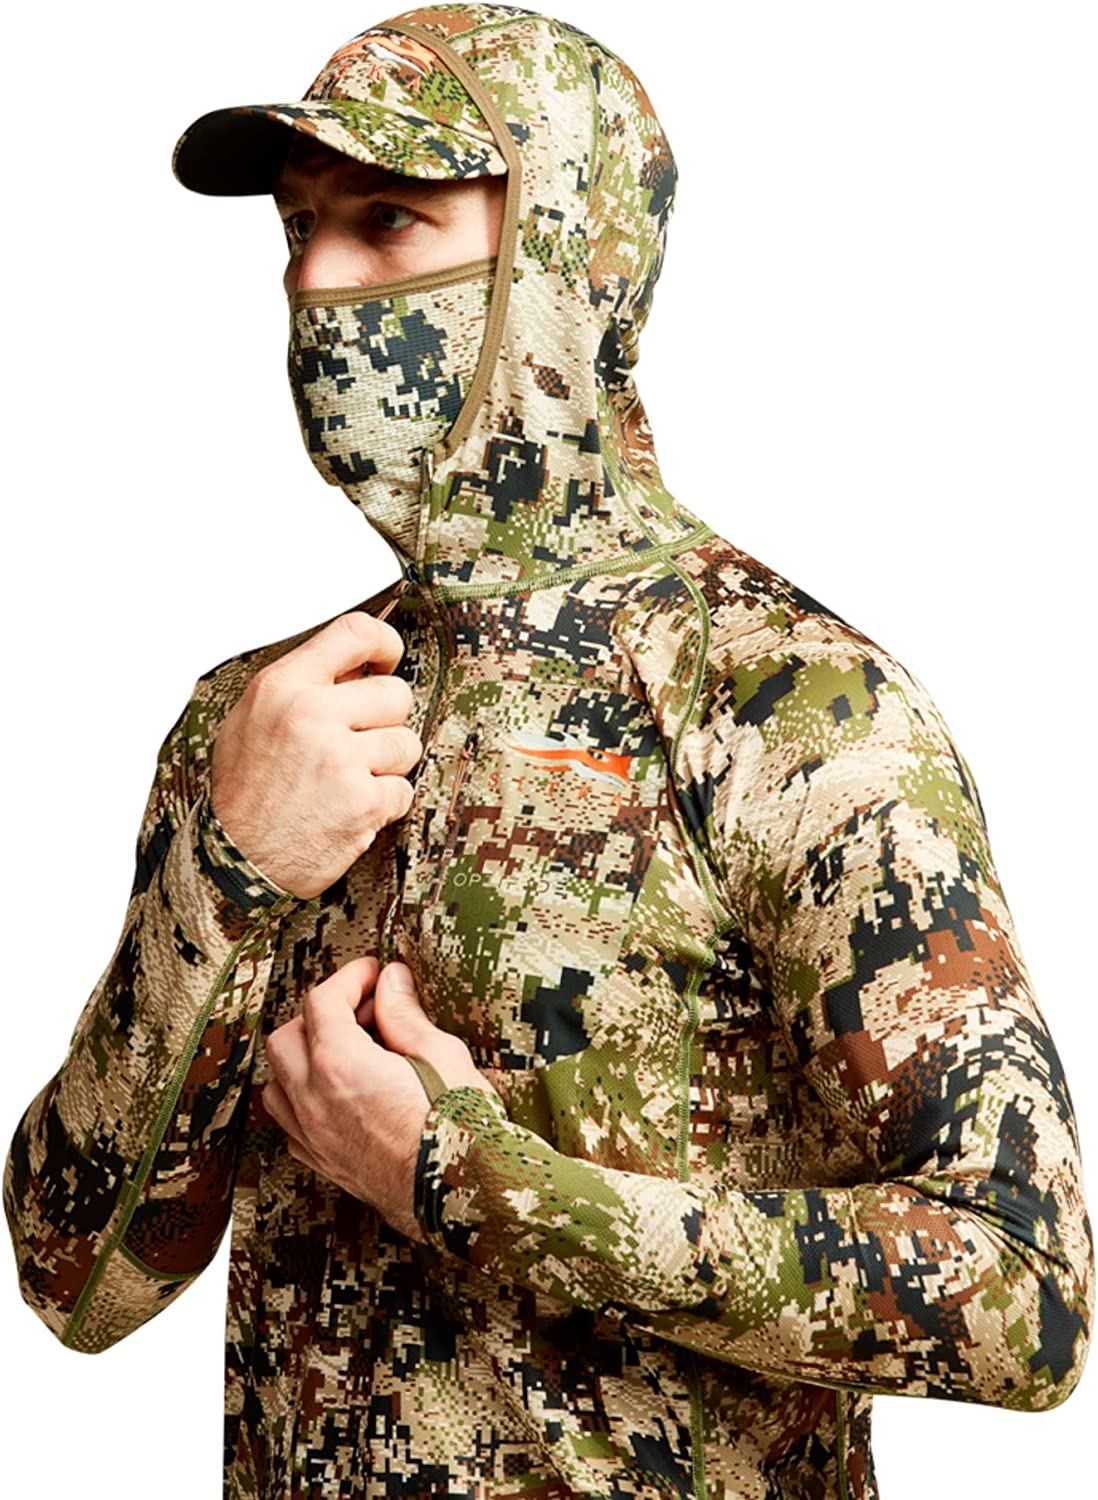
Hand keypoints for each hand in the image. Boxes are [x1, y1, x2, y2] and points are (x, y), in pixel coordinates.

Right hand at [209, 610, 422, 899]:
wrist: (234, 862)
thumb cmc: (244, 791)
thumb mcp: (251, 719)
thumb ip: (302, 686)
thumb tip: (358, 664)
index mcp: (282, 686)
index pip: (355, 632)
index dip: (384, 644)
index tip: (387, 660)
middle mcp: (311, 715)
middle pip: (396, 693)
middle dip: (385, 721)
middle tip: (357, 745)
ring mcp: (340, 759)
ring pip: (407, 743)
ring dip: (386, 766)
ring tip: (347, 782)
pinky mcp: (363, 802)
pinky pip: (403, 790)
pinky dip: (384, 805)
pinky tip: (349, 811)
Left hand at [261, 956, 502, 1240]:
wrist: (463, 1200)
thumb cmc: (459, 1130)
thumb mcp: (442, 1056)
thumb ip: (406, 1016)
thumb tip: (391, 983)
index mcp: (341, 1066)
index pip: (323, 1001)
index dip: (350, 977)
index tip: (374, 973)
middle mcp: (314, 1101)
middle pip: (286, 1038)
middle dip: (320, 1014)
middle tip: (365, 1010)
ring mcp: (313, 1137)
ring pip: (277, 1083)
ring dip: (303, 1058)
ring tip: (349, 1051)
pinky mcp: (323, 1164)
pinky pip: (291, 1123)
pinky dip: (305, 1098)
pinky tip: (343, 1094)